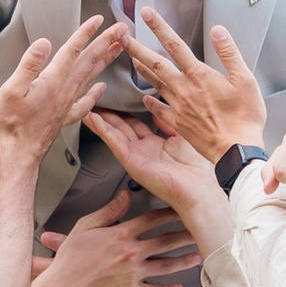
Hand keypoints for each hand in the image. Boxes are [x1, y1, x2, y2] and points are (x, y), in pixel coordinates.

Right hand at [0, 19, 128, 171]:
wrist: (18, 154)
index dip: (86, 33)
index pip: (73, 51)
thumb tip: (44, 44)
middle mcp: (65, 91)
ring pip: (91, 77)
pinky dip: (95, 93)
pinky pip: (85, 102)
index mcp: (53, 82)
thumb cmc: (10, 124)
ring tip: (119, 48)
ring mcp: (67, 104)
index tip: (99, 20)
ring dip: (105, 60)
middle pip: (89, 61)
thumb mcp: (11, 90)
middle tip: (121, 29)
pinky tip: (101, 87)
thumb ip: (29, 65)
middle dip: (106, 42)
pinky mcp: (64, 117)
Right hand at [27, 200, 199, 286]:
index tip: (182, 208)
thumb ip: (108, 211)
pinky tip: (180, 286)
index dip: (170, 212)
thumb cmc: (71, 259)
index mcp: (121, 235)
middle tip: (200, 230)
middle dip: (185, 235)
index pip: (152, 219)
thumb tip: (126, 196)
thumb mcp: (85, 227)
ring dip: (184, 260)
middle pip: (166, 241)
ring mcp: (133, 274)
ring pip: (166, 265)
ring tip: (198, 255)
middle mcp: (131, 253)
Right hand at [81, 104, 228, 238]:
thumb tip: (157, 106)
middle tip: (97, 101)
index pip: (137, 125)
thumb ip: (167, 120)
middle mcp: (145, 150)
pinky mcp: (132, 161)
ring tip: (86, 107)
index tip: (119, 99)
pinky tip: (91, 119)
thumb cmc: (198, 166)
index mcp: (157, 145)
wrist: (199, 187)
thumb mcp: (182, 133)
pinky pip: (114, 141)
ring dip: (100, 120)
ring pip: (114, 133)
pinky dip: (102, 129)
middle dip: (110, 114)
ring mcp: (137, 156)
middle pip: (122, 128)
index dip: (127, 112)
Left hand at [130, 13, 268, 163]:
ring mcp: (179, 107)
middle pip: (157, 63)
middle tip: (123, 36)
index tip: (146, 14)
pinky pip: (159, 109)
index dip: (160, 27)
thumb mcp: (245, 79)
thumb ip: (229, 53)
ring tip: (132, 59)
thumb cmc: (244, 117)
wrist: (236, 150)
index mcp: (200, 76)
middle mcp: (184, 89)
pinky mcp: (179, 123)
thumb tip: (218, 31)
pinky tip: (146, 98)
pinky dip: (151, 102)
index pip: (176, 45)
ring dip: (142, 69)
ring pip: (156, 83)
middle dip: (138, 47)